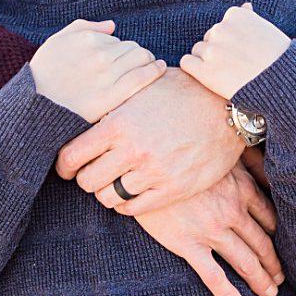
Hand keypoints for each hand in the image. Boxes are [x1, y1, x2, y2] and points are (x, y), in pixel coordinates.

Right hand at [30, 19, 166, 121]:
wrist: (35, 108)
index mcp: (88, 39)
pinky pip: (143, 76)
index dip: (121, 50)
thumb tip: (112, 26)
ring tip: (148, 65)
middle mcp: (100, 54)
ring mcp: (108, 75)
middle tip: (137, 63)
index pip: (119, 40)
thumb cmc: (44, 75)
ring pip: (141, 58)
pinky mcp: (113, 94)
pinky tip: (160, 68)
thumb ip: (83, 27)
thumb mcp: (56, 43)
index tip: (121, 58)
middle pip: (133, 47)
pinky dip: (155, 69)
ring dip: (147, 60)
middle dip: (136, 54)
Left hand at [58, 67, 243, 213]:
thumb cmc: (185, 91)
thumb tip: (85, 110)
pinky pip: (134, 208)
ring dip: (107, 192)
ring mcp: (155, 172)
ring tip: (115, 182)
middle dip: (86, 178)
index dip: (64, 165)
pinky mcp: (174, 189)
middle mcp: (133, 150)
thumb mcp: (144, 87)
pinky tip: (132, 192)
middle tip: (93, 173)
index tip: (69, 167)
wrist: (230, 107)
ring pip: (108, 198)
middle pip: (87, 181)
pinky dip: (127, 204)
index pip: (72, 156)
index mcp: (119, 123)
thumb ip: (114, 104)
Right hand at [129, 163, 285, 295]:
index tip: (286, 246)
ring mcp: (211, 231)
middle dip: (275, 263)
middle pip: (262, 244)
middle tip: (282, 277)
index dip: (280, 236)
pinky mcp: (188, 245)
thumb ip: (248, 159)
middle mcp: (233, 212)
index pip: (270, 219)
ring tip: (270, 292)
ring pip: (245, 262)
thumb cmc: (183, 153)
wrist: (145, 162)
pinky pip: (213, 277)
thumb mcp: (222, 151)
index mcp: (242, 189)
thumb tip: (269, 163)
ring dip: (261, 280)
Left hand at [180, 2, 290, 101]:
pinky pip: (187, 62)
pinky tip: (211, 76)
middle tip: (238, 65)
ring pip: (198, 50)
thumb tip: (245, 6)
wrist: (283, 84)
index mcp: (236, 14)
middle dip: (219, 50)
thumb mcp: (268, 31)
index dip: (230, 41)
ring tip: (228, 72)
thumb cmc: (279, 58)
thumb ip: (251, 18)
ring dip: (208, 61)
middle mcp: (221, 28)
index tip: (243, 52)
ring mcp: (212, 49)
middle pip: (209, 37)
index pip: (222, 25)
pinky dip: (195, 69)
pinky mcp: (204, 70)